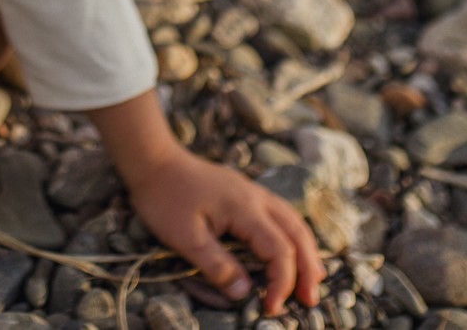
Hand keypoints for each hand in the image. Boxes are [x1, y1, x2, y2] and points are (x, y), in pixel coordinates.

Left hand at [124, 148, 324, 312]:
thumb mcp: (185, 238)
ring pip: (293, 221)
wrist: (153, 160)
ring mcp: (253, 192)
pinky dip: (293, 235)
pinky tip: (291, 246)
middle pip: (297, 234)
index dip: (281, 283)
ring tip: (312, 278)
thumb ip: (217, 266)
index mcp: (246, 209)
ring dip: (306, 250)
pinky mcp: (245, 192)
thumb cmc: (165, 198)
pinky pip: (281, 214)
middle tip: (311, 300)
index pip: (279, 251)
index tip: (271, 307)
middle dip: (307, 269)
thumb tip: (245, 293)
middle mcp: (257, 198)